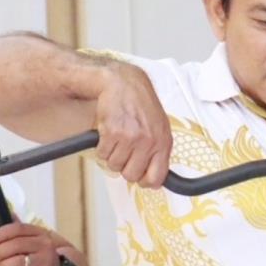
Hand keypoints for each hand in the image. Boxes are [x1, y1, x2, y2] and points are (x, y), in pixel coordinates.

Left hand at [0, 222, 75, 265]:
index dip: (3, 232)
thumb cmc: (41, 257)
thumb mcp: (36, 240)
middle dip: (0, 252)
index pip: (19, 229)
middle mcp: (45, 246)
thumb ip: (22, 230)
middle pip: (15, 245)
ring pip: (15, 262)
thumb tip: (9, 214)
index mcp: (41, 234)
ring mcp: (44, 263)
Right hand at [95, 63, 172, 187]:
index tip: (141, 177)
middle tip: (125, 152)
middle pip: (131, 176)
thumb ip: (158, 151)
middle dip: (125, 167)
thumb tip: (154, 177)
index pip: (156, 178)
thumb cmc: (141, 105)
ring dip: (113, 156)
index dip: (145, 181)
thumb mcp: (160, 127)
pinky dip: (102, 147)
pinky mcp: (112, 133)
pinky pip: (102, 154)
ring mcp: (130, 138)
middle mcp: (148, 142)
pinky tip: (109, 133)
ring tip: (118, 139)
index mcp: (163, 142)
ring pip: (115, 166)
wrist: (123, 84)